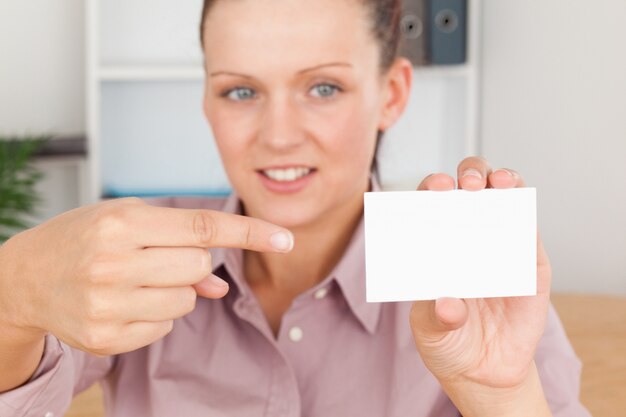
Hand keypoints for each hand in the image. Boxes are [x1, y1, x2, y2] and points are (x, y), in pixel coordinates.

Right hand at [0, 197, 292, 355]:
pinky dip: (156, 315)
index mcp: (122, 222)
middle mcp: (114, 262)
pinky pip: (164, 328)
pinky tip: (125, 301)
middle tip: (159, 256)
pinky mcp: (105, 337)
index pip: (202, 228)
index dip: (248, 233)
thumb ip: (180, 243)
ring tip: (139, 278)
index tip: (284, 238)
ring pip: (187, 301)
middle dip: (192, 262)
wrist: (24, 277)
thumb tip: (221, 284)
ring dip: (176, 290)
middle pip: (199, 266)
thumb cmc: (82, 238)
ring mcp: (108, 304)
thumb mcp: (126, 221)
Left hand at [409, 157, 551, 415]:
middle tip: (467, 186)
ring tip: (499, 183)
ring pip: (504, 198)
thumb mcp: (431, 330)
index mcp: (434, 244)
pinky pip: (529, 231)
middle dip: (470, 175)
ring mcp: (500, 244)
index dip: (431, 188)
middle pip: (469, 188)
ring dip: (503, 181)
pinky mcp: (529, 261)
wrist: (484, 371)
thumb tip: (449, 302)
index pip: (430, 204)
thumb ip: (436, 315)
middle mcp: (466, 235)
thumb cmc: (448, 341)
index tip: (434, 188)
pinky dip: (526, 217)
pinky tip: (520, 213)